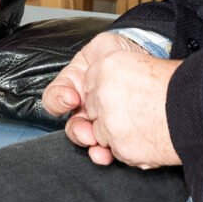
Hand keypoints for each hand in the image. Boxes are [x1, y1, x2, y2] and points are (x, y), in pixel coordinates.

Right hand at [41, 32, 182, 168]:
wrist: (148, 65)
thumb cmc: (124, 55)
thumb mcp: (105, 47)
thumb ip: (94, 55)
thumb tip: (89, 71)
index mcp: (74, 87)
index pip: (54, 98)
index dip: (58, 101)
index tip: (72, 98)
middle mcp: (83, 107)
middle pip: (71, 126)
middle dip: (77, 131)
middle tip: (88, 132)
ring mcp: (100, 123)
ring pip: (87, 141)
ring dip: (91, 144)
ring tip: (100, 147)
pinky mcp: (116, 135)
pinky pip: (108, 148)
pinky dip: (106, 154)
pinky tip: (109, 155)